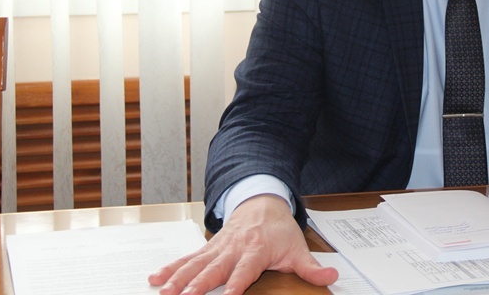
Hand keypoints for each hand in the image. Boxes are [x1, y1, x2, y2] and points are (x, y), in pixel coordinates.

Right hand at [148, 194, 338, 294]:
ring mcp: (218, 247)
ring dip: (178, 278)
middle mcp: (234, 247)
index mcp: (256, 249)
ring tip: (162, 291)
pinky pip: (187, 258)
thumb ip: (312, 267)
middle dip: (198, 284)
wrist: (262, 201)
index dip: (238, 283)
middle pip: (214, 268)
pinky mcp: (208, 247)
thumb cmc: (279, 229)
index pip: (245, 269)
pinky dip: (171, 268)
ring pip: (196, 264)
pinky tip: (155, 278)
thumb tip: (333, 277)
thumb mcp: (298, 247)